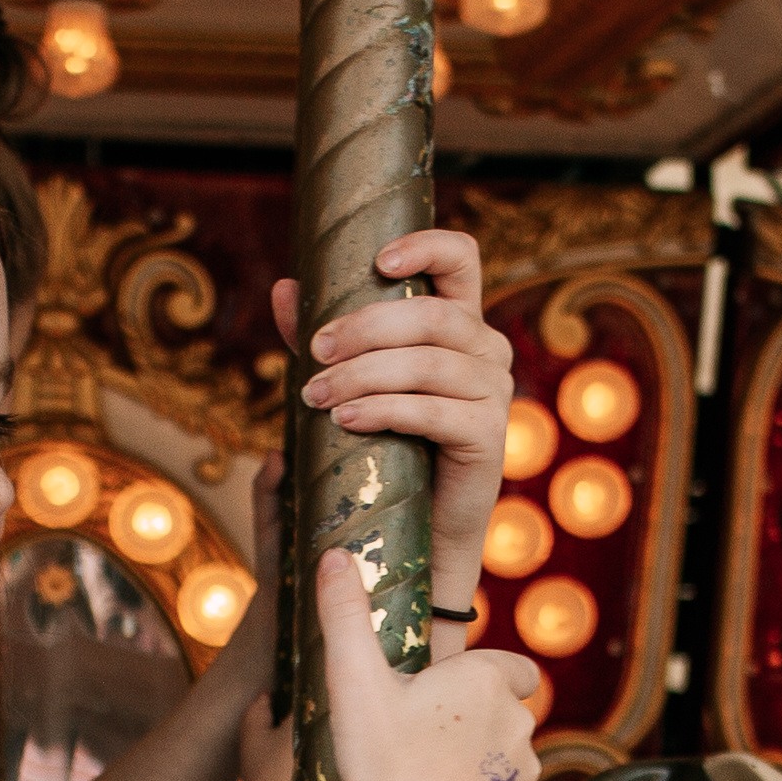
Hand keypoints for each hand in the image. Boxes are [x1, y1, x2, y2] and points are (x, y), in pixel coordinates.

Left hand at [276, 227, 516, 639]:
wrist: (411, 534)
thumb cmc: (381, 451)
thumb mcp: (347, 385)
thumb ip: (324, 337)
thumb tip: (287, 288)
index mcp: (459, 325)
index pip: (462, 259)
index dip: (427, 246)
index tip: (378, 263)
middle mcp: (487, 351)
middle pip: (434, 313)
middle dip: (365, 327)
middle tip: (313, 353)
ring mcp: (494, 394)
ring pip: (429, 362)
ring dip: (363, 375)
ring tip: (316, 396)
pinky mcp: (489, 438)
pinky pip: (434, 411)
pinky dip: (384, 410)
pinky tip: (347, 420)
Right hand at [308, 547, 536, 780]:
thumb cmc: (385, 762)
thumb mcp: (353, 680)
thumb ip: (344, 615)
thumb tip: (334, 555)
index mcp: (486, 683)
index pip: (514, 667)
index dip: (494, 673)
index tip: (462, 686)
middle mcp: (518, 725)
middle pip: (504, 715)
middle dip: (473, 722)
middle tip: (421, 739)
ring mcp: (523, 775)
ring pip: (505, 760)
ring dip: (477, 766)